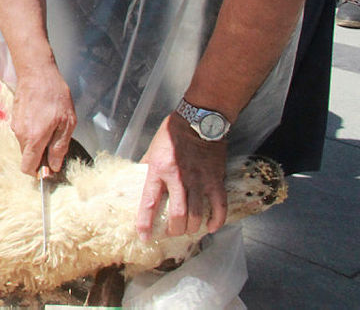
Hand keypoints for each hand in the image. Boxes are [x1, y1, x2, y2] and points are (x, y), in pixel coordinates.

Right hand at [11, 62, 76, 174]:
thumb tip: (53, 166)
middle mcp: (21, 134)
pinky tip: (42, 117)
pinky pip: (24, 133)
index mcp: (34, 138)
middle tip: (55, 139)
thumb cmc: (55, 96)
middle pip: (27, 156)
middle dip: (40, 154)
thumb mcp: (67, 123)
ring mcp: (15, 126)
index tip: (49, 165)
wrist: (37, 73)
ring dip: (37, 141)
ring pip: (26, 144)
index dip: (38, 171)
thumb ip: (59, 147)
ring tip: (51, 124)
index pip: (27, 167)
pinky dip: (33, 131)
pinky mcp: (14, 118)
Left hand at [136, 114, 228, 240]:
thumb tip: (140, 181)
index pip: (149, 202)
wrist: (199, 121)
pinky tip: (210, 227)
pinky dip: (216, 220)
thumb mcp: (152, 149)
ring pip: (197, 214)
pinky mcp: (215, 180)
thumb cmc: (172, 133)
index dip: (146, 223)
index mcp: (158, 170)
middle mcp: (178, 178)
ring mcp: (199, 180)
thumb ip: (147, 167)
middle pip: (177, 215)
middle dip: (174, 230)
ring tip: (188, 230)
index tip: (145, 237)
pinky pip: (219, 206)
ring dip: (192, 227)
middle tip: (171, 233)